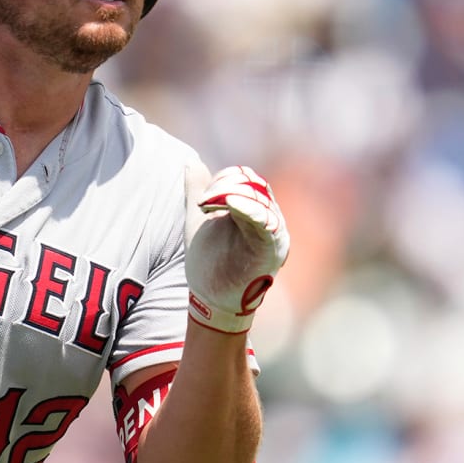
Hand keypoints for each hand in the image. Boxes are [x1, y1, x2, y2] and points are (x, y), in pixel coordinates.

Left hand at [185, 165, 290, 333]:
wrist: (211, 300)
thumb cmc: (210, 264)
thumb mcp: (198, 221)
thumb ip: (197, 191)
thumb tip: (191, 161)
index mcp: (252, 209)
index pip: (244, 177)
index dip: (221, 180)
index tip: (200, 201)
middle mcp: (267, 218)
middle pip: (253, 183)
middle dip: (224, 185)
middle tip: (202, 205)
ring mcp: (272, 233)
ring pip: (259, 198)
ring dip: (231, 194)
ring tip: (207, 208)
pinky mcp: (272, 249)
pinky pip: (267, 222)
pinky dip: (251, 209)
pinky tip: (232, 205)